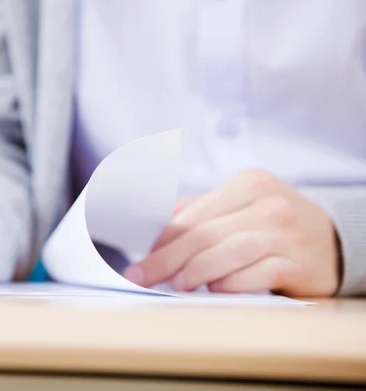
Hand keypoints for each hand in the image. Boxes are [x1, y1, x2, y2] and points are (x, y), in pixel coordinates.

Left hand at [124, 169, 340, 296]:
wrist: (333, 239)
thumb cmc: (274, 223)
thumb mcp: (242, 205)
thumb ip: (202, 211)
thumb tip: (159, 227)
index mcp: (247, 185)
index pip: (194, 213)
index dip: (164, 238)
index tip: (142, 257)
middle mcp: (268, 205)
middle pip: (207, 232)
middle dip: (167, 257)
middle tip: (141, 276)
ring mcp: (286, 234)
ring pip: (233, 250)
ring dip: (199, 269)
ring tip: (176, 284)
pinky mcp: (301, 263)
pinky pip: (262, 273)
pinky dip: (235, 282)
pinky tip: (216, 290)